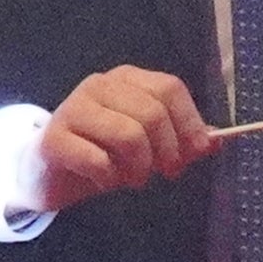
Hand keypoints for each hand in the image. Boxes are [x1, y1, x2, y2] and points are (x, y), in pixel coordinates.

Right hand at [36, 63, 214, 207]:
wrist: (46, 170)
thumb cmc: (102, 152)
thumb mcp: (146, 145)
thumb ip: (179, 141)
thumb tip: (216, 142)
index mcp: (126, 80)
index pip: (170, 88)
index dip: (189, 124)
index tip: (194, 155)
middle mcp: (100, 85)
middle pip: (153, 113)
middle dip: (166, 152)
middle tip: (159, 174)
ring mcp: (74, 108)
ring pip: (129, 135)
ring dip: (137, 168)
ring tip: (130, 178)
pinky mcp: (55, 138)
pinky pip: (98, 160)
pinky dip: (109, 179)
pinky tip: (103, 181)